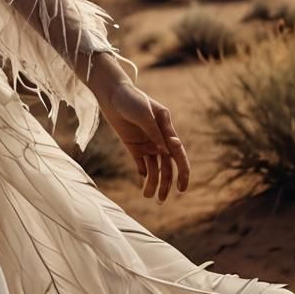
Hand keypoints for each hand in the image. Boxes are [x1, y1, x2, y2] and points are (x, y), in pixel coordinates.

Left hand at [95, 80, 189, 201]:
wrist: (111, 93)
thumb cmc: (130, 99)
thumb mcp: (144, 113)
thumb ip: (154, 132)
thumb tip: (166, 152)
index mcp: (166, 128)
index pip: (178, 153)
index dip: (183, 171)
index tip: (182, 188)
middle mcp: (159, 137)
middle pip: (167, 165)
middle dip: (166, 183)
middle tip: (161, 200)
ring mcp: (146, 142)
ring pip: (154, 167)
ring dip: (153, 182)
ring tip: (148, 197)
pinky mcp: (133, 145)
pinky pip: (142, 163)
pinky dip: (144, 174)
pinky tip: (144, 183)